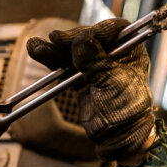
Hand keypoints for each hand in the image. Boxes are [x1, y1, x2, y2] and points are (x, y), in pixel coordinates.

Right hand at [26, 18, 155, 161]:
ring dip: (55, 47)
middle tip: (55, 39)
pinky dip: (51, 59)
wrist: (119, 136)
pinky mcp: (81, 77)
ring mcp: (96, 66)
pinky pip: (65, 64)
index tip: (81, 36)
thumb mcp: (112, 82)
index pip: (115, 30)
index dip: (98, 30)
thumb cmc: (126, 109)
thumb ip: (96, 61)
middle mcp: (114, 55)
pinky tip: (36, 51)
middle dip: (71, 38)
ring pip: (74, 50)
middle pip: (90, 38)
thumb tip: (82, 38)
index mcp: (131, 51)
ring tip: (36, 46)